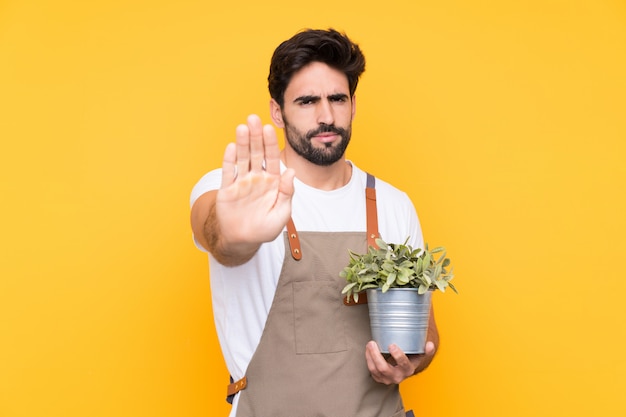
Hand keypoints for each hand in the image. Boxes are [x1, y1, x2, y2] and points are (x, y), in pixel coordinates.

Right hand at [216, 114, 294, 250]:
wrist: (242, 240)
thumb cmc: (264, 229)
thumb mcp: (281, 213)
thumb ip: (287, 192)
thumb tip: (291, 172)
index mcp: (273, 182)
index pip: (273, 158)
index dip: (271, 144)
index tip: (270, 129)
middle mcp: (257, 178)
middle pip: (257, 153)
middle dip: (256, 136)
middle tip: (254, 118)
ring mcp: (242, 182)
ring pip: (242, 158)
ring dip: (242, 143)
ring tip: (242, 127)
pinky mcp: (227, 189)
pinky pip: (228, 172)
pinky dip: (230, 159)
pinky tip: (232, 146)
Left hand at [365, 340, 436, 384]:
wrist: (403, 369)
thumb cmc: (410, 359)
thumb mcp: (419, 354)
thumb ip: (426, 350)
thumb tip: (430, 344)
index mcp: (408, 370)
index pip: (403, 364)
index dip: (398, 355)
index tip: (391, 345)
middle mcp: (397, 377)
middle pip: (384, 368)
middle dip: (376, 355)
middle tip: (372, 343)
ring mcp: (387, 379)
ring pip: (375, 369)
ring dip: (370, 356)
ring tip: (369, 344)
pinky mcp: (379, 378)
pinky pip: (371, 370)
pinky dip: (368, 359)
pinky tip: (368, 349)